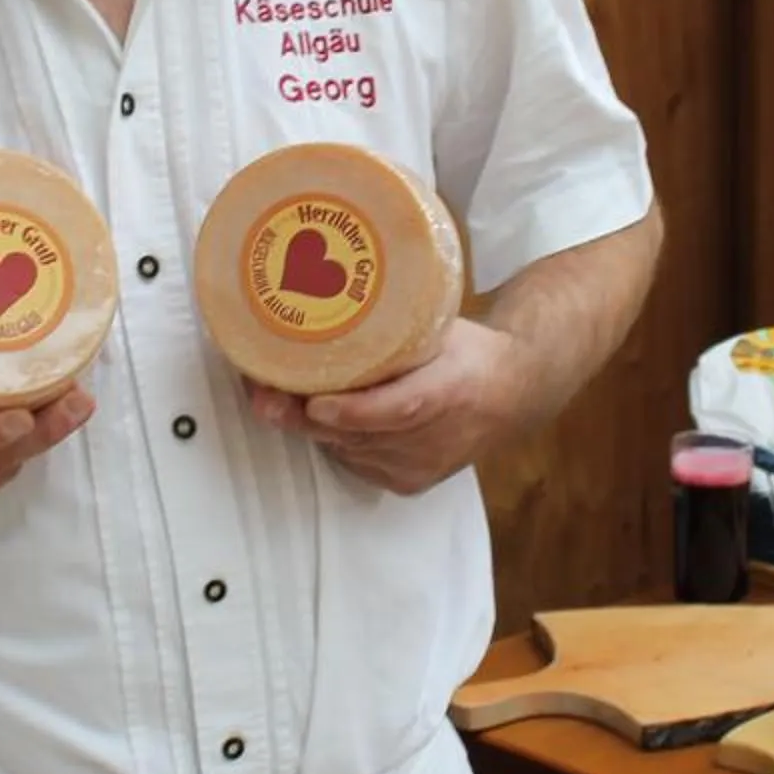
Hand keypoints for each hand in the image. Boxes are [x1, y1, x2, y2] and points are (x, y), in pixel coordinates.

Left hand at [244, 318, 529, 495]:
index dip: (352, 412)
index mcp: (451, 390)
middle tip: (259, 389)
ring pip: (348, 450)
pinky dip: (335, 440)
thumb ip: (395, 325)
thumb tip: (328, 290)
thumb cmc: (469, 351)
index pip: (399, 410)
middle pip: (358, 434)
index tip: (314, 404)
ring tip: (275, 395)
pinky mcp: (409, 483)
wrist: (514, 394)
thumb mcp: (441, 328)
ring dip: (312, 426)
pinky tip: (318, 416)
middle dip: (302, 414)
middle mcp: (436, 438)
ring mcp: (421, 466)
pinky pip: (356, 463)